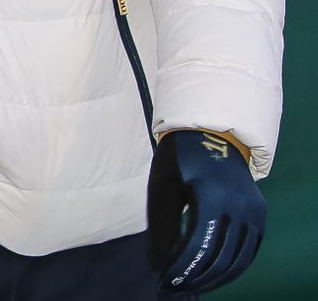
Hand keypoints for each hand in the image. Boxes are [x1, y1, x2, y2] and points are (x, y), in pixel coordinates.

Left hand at [148, 129, 265, 292]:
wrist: (212, 135)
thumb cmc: (180, 160)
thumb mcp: (163, 188)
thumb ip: (163, 227)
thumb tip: (159, 265)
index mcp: (211, 196)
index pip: (198, 245)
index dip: (181, 268)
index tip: (165, 280)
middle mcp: (239, 207)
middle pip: (220, 257)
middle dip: (196, 277)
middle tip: (174, 287)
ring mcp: (254, 212)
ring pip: (238, 259)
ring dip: (215, 277)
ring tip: (191, 284)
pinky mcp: (260, 215)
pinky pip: (249, 250)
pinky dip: (232, 266)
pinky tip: (213, 274)